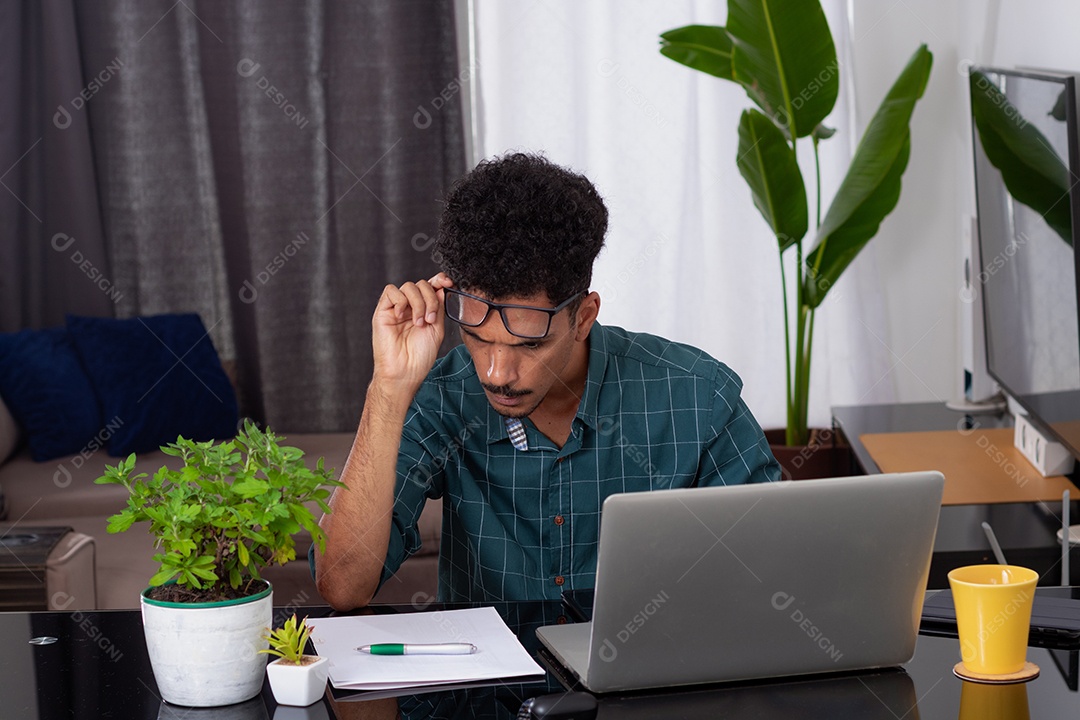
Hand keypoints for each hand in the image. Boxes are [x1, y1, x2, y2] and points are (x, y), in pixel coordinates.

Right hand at [371, 273, 453, 387]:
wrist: (405, 372)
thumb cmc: (420, 356)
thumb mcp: (437, 329)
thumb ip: (438, 308)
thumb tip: (441, 288)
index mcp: (424, 309)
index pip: (430, 286)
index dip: (439, 280)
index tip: (449, 283)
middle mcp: (410, 307)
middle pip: (421, 284)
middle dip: (430, 298)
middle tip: (430, 319)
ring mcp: (396, 308)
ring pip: (408, 286)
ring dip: (418, 303)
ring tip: (419, 323)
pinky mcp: (383, 311)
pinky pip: (391, 292)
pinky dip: (401, 301)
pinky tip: (402, 317)